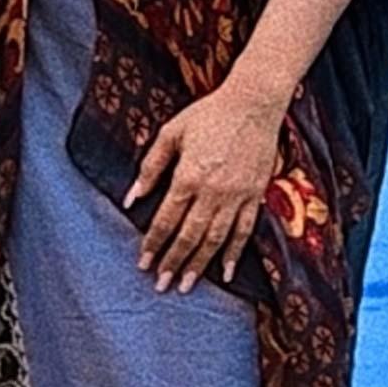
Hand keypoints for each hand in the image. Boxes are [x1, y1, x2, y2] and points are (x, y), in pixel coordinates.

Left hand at [123, 73, 286, 293]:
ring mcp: (236, 195)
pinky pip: (245, 231)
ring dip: (200, 264)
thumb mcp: (171, 132)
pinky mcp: (255, 195)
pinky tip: (227, 271)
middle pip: (190, 236)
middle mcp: (213, 191)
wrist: (254, 102)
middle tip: (161, 285)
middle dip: (173, 262)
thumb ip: (151, 167)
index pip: (167, 219)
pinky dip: (235, 253)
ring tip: (187, 284)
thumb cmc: (209, 114)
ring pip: (216, 239)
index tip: (143, 263)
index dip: (153, 243)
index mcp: (188, 176)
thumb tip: (132, 197)